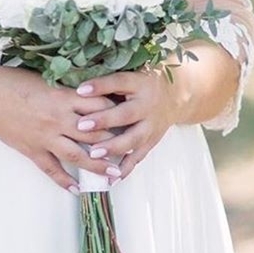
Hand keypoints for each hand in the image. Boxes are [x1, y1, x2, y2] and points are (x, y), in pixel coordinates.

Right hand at [0, 66, 121, 192]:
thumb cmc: (14, 82)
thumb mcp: (46, 80)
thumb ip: (68, 90)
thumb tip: (90, 92)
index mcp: (64, 98)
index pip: (100, 106)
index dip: (117, 112)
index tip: (130, 117)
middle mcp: (59, 120)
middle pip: (95, 135)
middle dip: (115, 143)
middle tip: (132, 151)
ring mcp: (46, 137)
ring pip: (78, 155)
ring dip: (97, 166)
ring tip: (113, 175)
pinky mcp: (33, 150)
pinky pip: (52, 169)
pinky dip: (64, 180)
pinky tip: (77, 189)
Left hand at [71, 68, 183, 182]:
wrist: (174, 96)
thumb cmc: (143, 83)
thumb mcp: (131, 74)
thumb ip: (109, 80)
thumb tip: (79, 81)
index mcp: (139, 84)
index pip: (119, 82)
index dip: (100, 86)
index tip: (80, 90)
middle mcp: (147, 105)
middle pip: (126, 114)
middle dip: (104, 120)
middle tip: (82, 126)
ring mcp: (151, 125)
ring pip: (133, 138)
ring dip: (113, 147)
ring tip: (94, 154)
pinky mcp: (151, 141)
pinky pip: (138, 156)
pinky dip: (125, 168)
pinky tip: (111, 177)